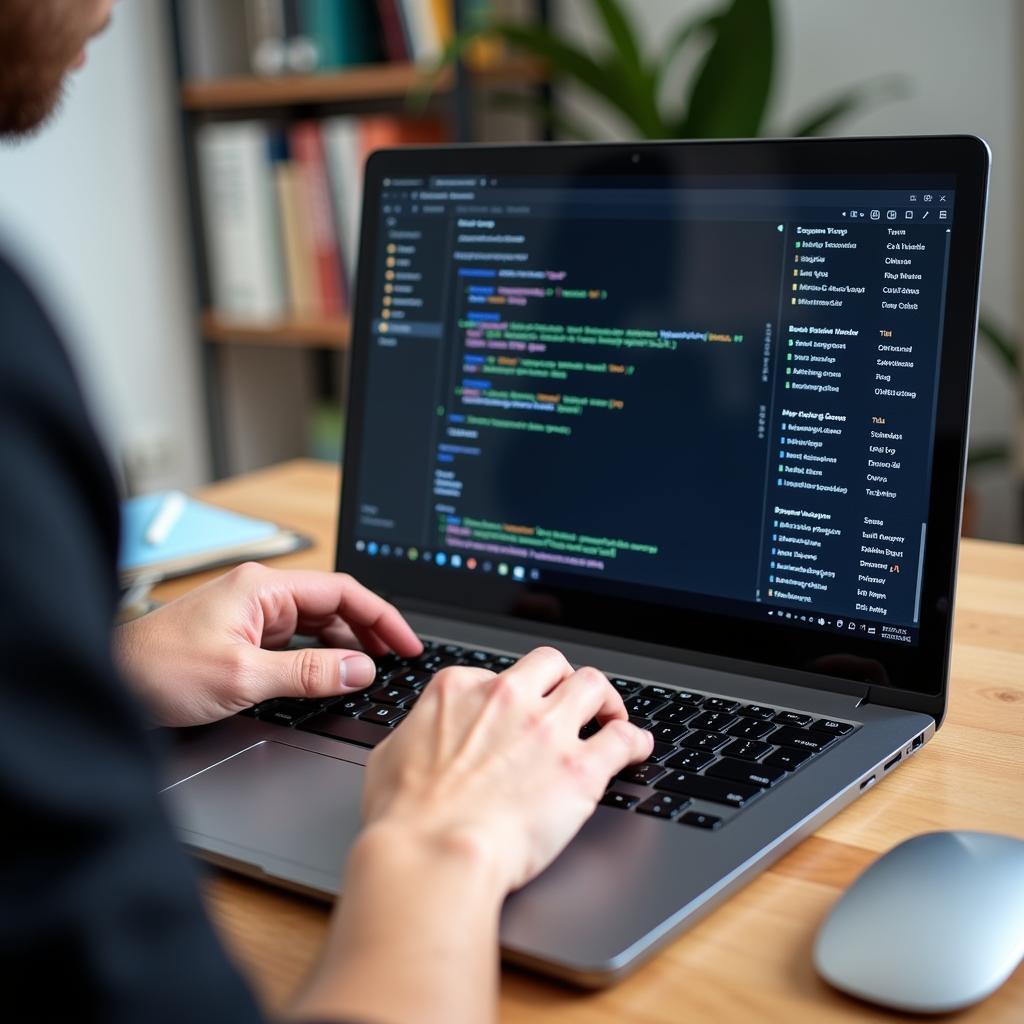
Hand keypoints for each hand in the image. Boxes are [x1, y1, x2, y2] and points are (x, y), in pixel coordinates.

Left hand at [114, 562, 420, 726]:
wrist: (109, 679)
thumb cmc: (160, 670)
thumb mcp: (244, 676)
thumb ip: (309, 673)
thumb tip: (361, 669)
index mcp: (264, 587)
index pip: (342, 591)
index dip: (381, 616)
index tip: (406, 642)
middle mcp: (261, 592)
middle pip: (333, 602)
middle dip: (370, 628)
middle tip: (399, 658)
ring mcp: (252, 612)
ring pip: (316, 621)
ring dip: (346, 641)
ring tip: (375, 665)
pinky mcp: (243, 633)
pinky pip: (296, 637)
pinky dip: (320, 652)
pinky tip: (334, 669)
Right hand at [289, 647, 652, 1023]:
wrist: (432, 854)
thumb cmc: (404, 817)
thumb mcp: (391, 755)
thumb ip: (417, 732)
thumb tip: (424, 735)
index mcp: (459, 690)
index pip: (495, 674)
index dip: (509, 695)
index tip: (514, 712)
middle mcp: (507, 699)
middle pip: (551, 664)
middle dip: (562, 678)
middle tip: (568, 700)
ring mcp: (546, 730)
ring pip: (593, 684)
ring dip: (605, 700)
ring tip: (610, 716)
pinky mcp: (580, 769)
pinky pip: (623, 739)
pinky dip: (635, 741)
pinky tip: (637, 748)